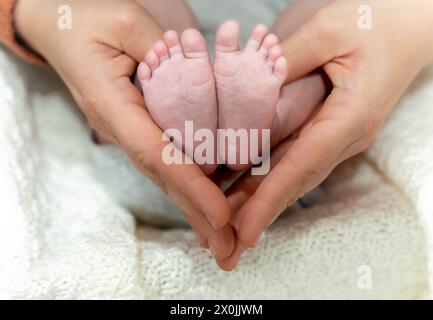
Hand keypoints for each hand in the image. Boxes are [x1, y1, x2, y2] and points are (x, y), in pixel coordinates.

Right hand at [15, 0, 234, 260]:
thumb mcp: (126, 22)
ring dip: (193, 206)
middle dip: (196, 212)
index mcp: (112, 105)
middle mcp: (119, 126)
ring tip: (221, 237)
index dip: (191, 185)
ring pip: (163, 173)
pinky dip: (186, 183)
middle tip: (227, 248)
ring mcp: (126, 130)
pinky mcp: (136, 126)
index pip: (157, 153)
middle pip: (162, 176)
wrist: (58, 27)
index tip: (221, 215)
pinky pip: (164, 158)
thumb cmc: (84, 20)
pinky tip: (204, 203)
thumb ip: (162, 50)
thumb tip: (197, 73)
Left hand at [220, 0, 432, 267]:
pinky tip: (243, 189)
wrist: (408, 24)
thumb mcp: (328, 31)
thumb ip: (285, 61)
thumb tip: (247, 88)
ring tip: (225, 225)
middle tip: (226, 246)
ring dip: (260, 201)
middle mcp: (346, 135)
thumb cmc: (376, 22)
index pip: (303, 166)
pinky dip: (268, 177)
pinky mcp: (331, 129)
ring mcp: (340, 135)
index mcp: (351, 116)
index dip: (271, 200)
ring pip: (293, 174)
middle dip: (259, 214)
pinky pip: (296, 158)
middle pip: (295, 181)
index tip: (244, 230)